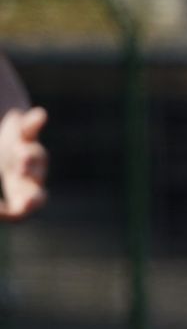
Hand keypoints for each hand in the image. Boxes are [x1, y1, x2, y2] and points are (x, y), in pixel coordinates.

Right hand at [0, 106, 47, 220]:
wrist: (4, 127)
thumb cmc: (0, 159)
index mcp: (17, 190)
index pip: (20, 210)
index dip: (11, 213)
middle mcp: (28, 175)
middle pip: (34, 189)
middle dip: (30, 196)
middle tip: (28, 202)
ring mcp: (28, 152)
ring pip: (35, 157)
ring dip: (29, 158)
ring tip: (23, 155)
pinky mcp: (24, 130)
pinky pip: (32, 127)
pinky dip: (34, 122)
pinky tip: (40, 116)